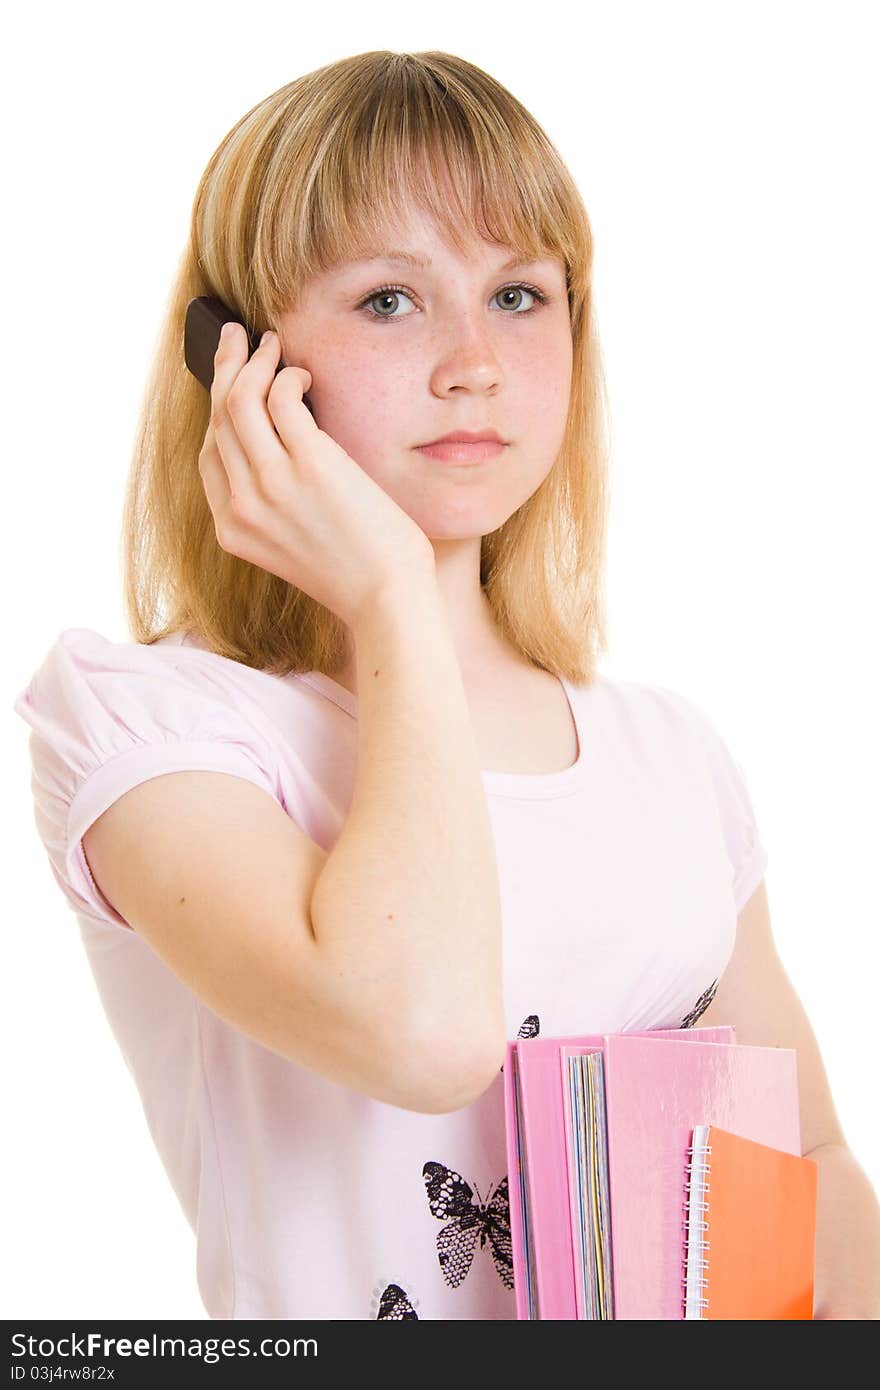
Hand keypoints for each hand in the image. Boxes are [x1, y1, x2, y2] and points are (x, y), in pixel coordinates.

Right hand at [198, 323, 435, 627]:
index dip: (218, 410)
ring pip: (239, 401)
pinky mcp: (309, 465)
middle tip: (237, 338)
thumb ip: (277, 504)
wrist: (387, 600)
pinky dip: (289, 377)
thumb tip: (282, 442)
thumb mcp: (298, 543)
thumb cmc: (357, 573)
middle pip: (218, 419)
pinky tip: (304, 376)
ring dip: (254, 362)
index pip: (209, 455)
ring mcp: (271, 485)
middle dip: (225, 369)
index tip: (231, 380)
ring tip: (272, 343)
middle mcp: (242, 506)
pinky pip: (281, 399)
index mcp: (233, 530)